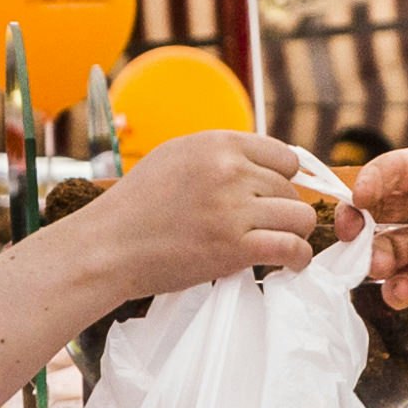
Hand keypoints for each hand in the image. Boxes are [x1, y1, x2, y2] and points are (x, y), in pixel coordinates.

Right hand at [54, 130, 318, 304]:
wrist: (107, 247)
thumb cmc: (136, 206)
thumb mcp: (176, 158)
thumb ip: (219, 156)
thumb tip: (262, 166)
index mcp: (216, 144)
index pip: (284, 155)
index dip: (283, 179)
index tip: (273, 197)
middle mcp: (229, 170)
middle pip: (291, 188)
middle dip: (282, 209)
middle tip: (264, 228)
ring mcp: (233, 209)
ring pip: (299, 216)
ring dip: (295, 233)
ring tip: (282, 244)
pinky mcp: (234, 247)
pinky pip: (292, 247)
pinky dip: (298, 258)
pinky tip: (291, 263)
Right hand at [356, 148, 407, 311]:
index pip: (397, 169)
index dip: (374, 179)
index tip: (362, 196)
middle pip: (378, 211)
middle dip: (356, 221)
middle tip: (351, 235)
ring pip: (387, 251)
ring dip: (375, 260)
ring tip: (380, 267)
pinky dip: (398, 292)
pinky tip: (400, 293)